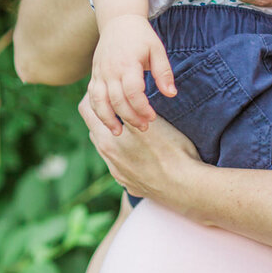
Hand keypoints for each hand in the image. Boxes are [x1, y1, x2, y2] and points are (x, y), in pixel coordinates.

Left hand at [79, 91, 200, 209]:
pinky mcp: (131, 185)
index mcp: (106, 141)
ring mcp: (119, 175)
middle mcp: (108, 159)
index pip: (86, 110)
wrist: (185, 186)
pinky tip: (141, 150)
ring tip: (130, 125)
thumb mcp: (149, 122)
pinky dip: (125, 154)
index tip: (106, 86)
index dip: (93, 94)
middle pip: (94, 129)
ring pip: (106, 149)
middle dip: (103, 114)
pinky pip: (121, 166)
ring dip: (113, 136)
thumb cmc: (170, 150)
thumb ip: (128, 108)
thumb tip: (117, 93)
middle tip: (118, 101)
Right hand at [89, 14, 175, 135]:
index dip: (142, 108)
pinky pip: (92, 96)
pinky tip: (107, 121)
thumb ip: (164, 72)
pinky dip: (97, 110)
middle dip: (130, 117)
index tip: (152, 117)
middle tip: (144, 127)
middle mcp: (111, 69)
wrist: (119, 20)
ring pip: (99, 101)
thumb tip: (171, 94)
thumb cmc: (141, 36)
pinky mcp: (94, 74)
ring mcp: (100, 72)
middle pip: (117, 100)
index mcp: (128, 63)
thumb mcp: (157, 49)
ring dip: (108, 119)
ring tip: (119, 133)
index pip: (133, 92)